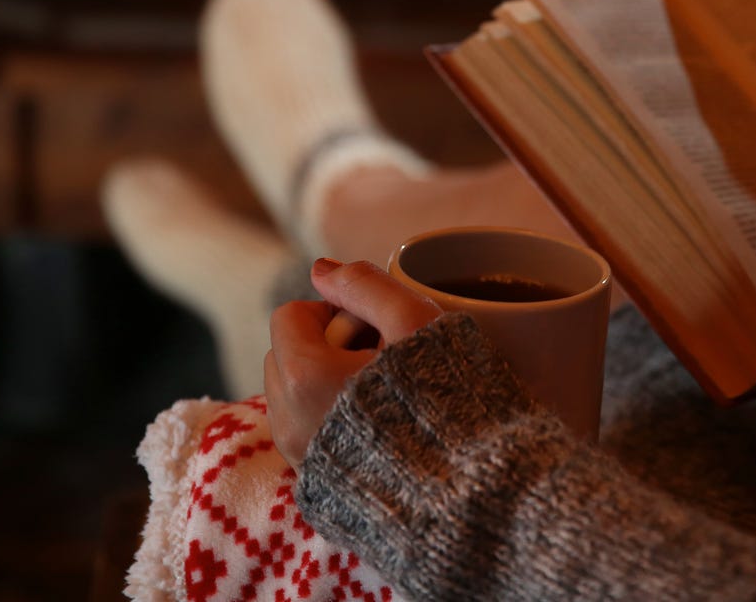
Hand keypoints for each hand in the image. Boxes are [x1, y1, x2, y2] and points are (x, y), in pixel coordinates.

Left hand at [263, 257, 440, 468]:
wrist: (469, 488)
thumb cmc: (447, 398)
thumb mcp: (416, 323)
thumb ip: (365, 284)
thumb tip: (320, 268)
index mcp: (304, 377)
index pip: (291, 315)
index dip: (333, 311)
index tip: (375, 326)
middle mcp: (288, 421)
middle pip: (286, 354)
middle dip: (326, 346)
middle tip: (381, 358)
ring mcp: (298, 457)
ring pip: (291, 394)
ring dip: (324, 382)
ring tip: (380, 392)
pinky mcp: (313, 484)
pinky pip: (303, 431)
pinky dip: (327, 418)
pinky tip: (376, 425)